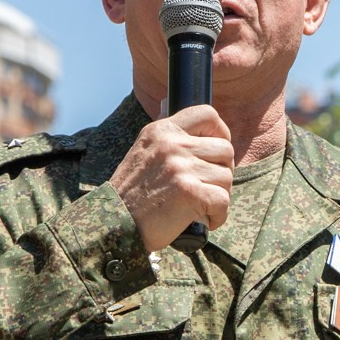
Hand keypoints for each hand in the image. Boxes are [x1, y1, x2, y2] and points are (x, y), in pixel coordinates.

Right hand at [109, 106, 235, 250]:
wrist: (112, 224)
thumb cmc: (131, 194)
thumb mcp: (144, 152)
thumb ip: (167, 138)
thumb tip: (177, 114)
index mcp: (162, 131)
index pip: (207, 115)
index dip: (221, 133)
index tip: (216, 153)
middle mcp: (172, 145)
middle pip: (225, 150)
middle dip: (222, 172)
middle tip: (206, 187)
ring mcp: (181, 167)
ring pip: (227, 177)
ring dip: (218, 196)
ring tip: (198, 206)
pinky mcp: (190, 192)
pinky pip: (223, 201)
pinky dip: (218, 216)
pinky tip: (202, 219)